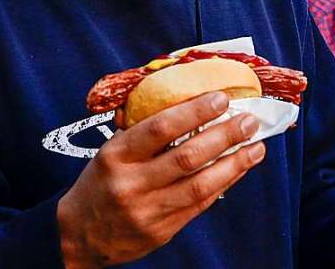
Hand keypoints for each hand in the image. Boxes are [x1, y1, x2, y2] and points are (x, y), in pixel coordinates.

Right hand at [57, 92, 265, 267]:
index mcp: (116, 156)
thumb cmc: (99, 183)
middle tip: (248, 121)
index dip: (194, 112)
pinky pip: (199, 205)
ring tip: (256, 147)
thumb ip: (140, 130)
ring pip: (200, 185)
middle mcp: (132, 183)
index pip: (159, 128)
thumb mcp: (109, 151)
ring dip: (234, 164)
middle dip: (224, 136)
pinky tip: (237, 169)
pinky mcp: (161, 231)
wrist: (79, 235)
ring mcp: (148, 210)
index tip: (221, 98)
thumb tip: (180, 99)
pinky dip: (223, 185)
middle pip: (187, 157)